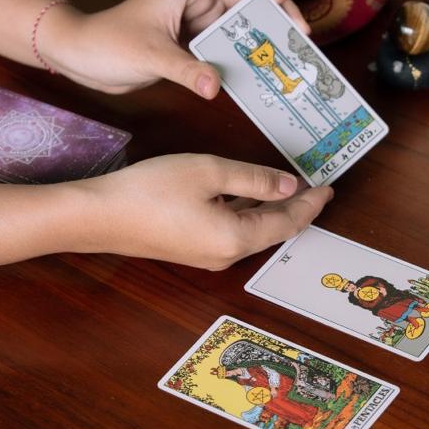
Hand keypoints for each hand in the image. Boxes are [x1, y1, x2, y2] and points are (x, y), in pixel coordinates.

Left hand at [39, 0, 307, 98]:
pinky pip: (224, 48)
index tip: (274, 3)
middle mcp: (194, 2)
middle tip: (297, 37)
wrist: (78, 57)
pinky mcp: (189, 47)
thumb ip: (183, 69)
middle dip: (273, 12)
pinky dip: (242, 58)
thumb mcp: (147, 55)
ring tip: (285, 57)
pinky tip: (257, 75)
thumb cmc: (104, 42)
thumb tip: (214, 85)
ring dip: (261, 38)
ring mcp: (193, 24)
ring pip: (238, 24)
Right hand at [65, 154, 331, 269]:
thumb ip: (253, 178)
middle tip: (317, 186)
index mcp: (236, 238)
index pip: (287, 221)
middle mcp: (226, 255)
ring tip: (291, 187)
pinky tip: (251, 195)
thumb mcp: (208, 172)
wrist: (99, 217)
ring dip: (272, 209)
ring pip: (253, 232)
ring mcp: (207, 255)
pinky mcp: (191, 249)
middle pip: (274, 231)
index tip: (329, 186)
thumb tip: (288, 184)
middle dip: (297, 208)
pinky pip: (233, 232)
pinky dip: (250, 212)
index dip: (311, 203)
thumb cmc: (150, 191)